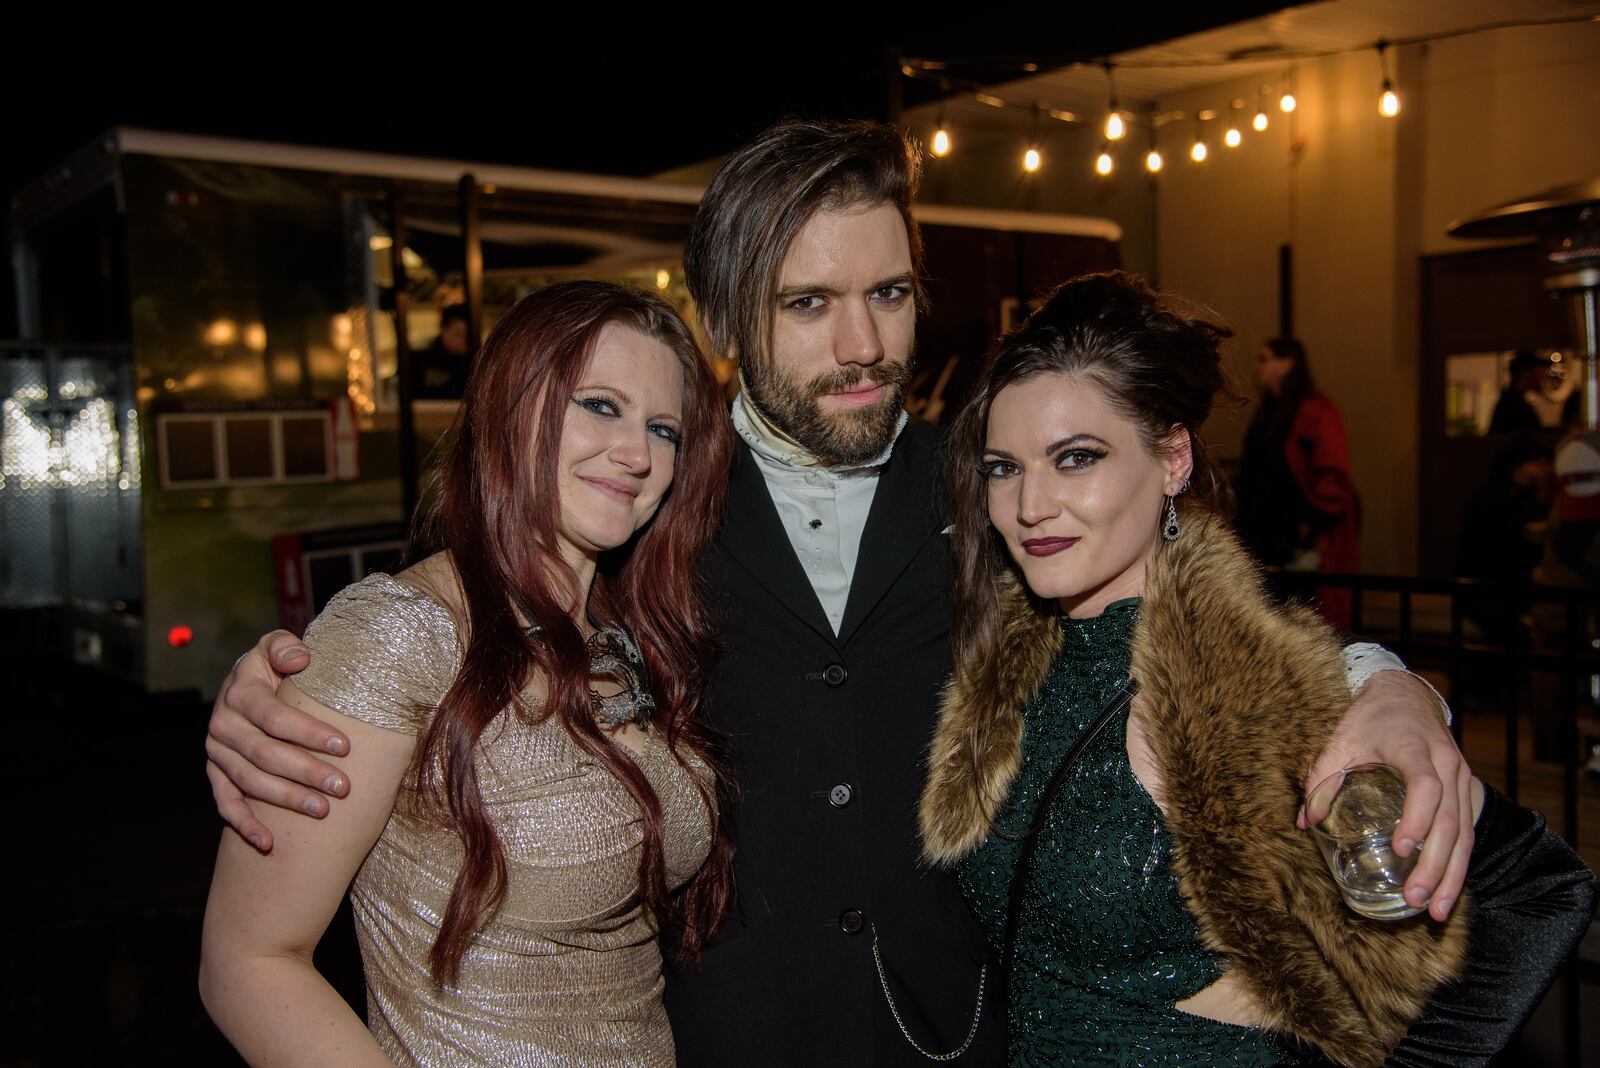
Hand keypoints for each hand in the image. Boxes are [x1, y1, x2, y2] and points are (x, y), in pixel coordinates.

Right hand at [204, 631, 350, 852]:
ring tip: (322, 811)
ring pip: (250, 782)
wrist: (246, 685)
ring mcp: (217, 752)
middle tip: (341, 787)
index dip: (308, 733)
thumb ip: (286, 647)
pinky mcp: (216, 773)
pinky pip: (226, 803)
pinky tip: (268, 843)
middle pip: (264, 754)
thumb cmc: (275, 667)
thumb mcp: (278, 647)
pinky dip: (244, 825)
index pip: (274, 717)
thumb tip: (299, 659)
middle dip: (305, 772)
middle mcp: (223, 724)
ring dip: (286, 799)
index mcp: (240, 692)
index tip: (344, 746)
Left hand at [1301, 671, 1471, 921]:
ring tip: (1436, 909)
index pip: (1425, 786)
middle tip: (1414, 897)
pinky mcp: (1465, 790)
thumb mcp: (1340, 741)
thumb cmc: (1370, 718)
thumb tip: (1303, 823)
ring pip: (1464, 832)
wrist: (1406, 694)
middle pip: (1450, 820)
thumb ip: (1322, 779)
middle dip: (1434, 864)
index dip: (1417, 818)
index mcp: (1415, 748)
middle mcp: (1446, 764)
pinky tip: (1447, 892)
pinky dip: (1459, 864)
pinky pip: (1467, 831)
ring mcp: (1461, 777)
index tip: (1400, 848)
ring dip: (1451, 874)